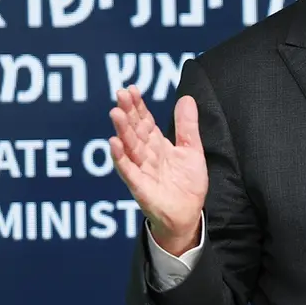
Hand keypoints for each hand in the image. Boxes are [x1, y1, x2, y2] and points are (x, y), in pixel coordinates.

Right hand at [109, 86, 207, 255]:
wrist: (188, 215)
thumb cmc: (186, 184)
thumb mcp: (191, 150)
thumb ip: (187, 126)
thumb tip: (186, 98)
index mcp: (157, 145)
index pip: (144, 121)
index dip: (138, 106)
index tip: (131, 89)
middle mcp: (146, 156)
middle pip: (135, 131)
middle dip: (128, 113)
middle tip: (120, 94)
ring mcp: (142, 171)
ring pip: (130, 148)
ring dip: (122, 131)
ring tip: (116, 113)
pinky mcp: (141, 187)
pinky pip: (129, 171)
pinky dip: (121, 158)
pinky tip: (114, 144)